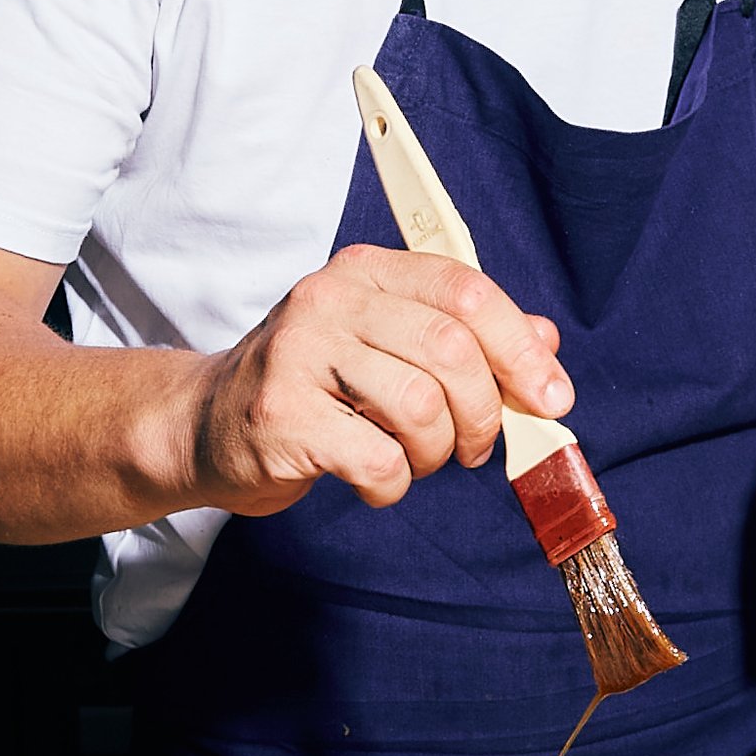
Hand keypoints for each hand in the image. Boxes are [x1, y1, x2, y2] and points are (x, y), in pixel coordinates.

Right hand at [170, 246, 571, 516]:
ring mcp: (299, 355)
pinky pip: (378, 458)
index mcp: (365, 272)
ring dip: (435, 452)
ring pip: (420, 406)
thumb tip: (545, 344)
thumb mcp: (385, 345)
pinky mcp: (282, 416)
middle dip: (483, 413)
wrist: (204, 428)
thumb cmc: (310, 389)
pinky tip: (374, 479)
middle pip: (450, 350)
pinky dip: (393, 483)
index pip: (465, 290)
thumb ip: (464, 338)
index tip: (551, 396)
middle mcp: (329, 301)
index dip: (520, 347)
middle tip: (474, 447)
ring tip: (413, 459)